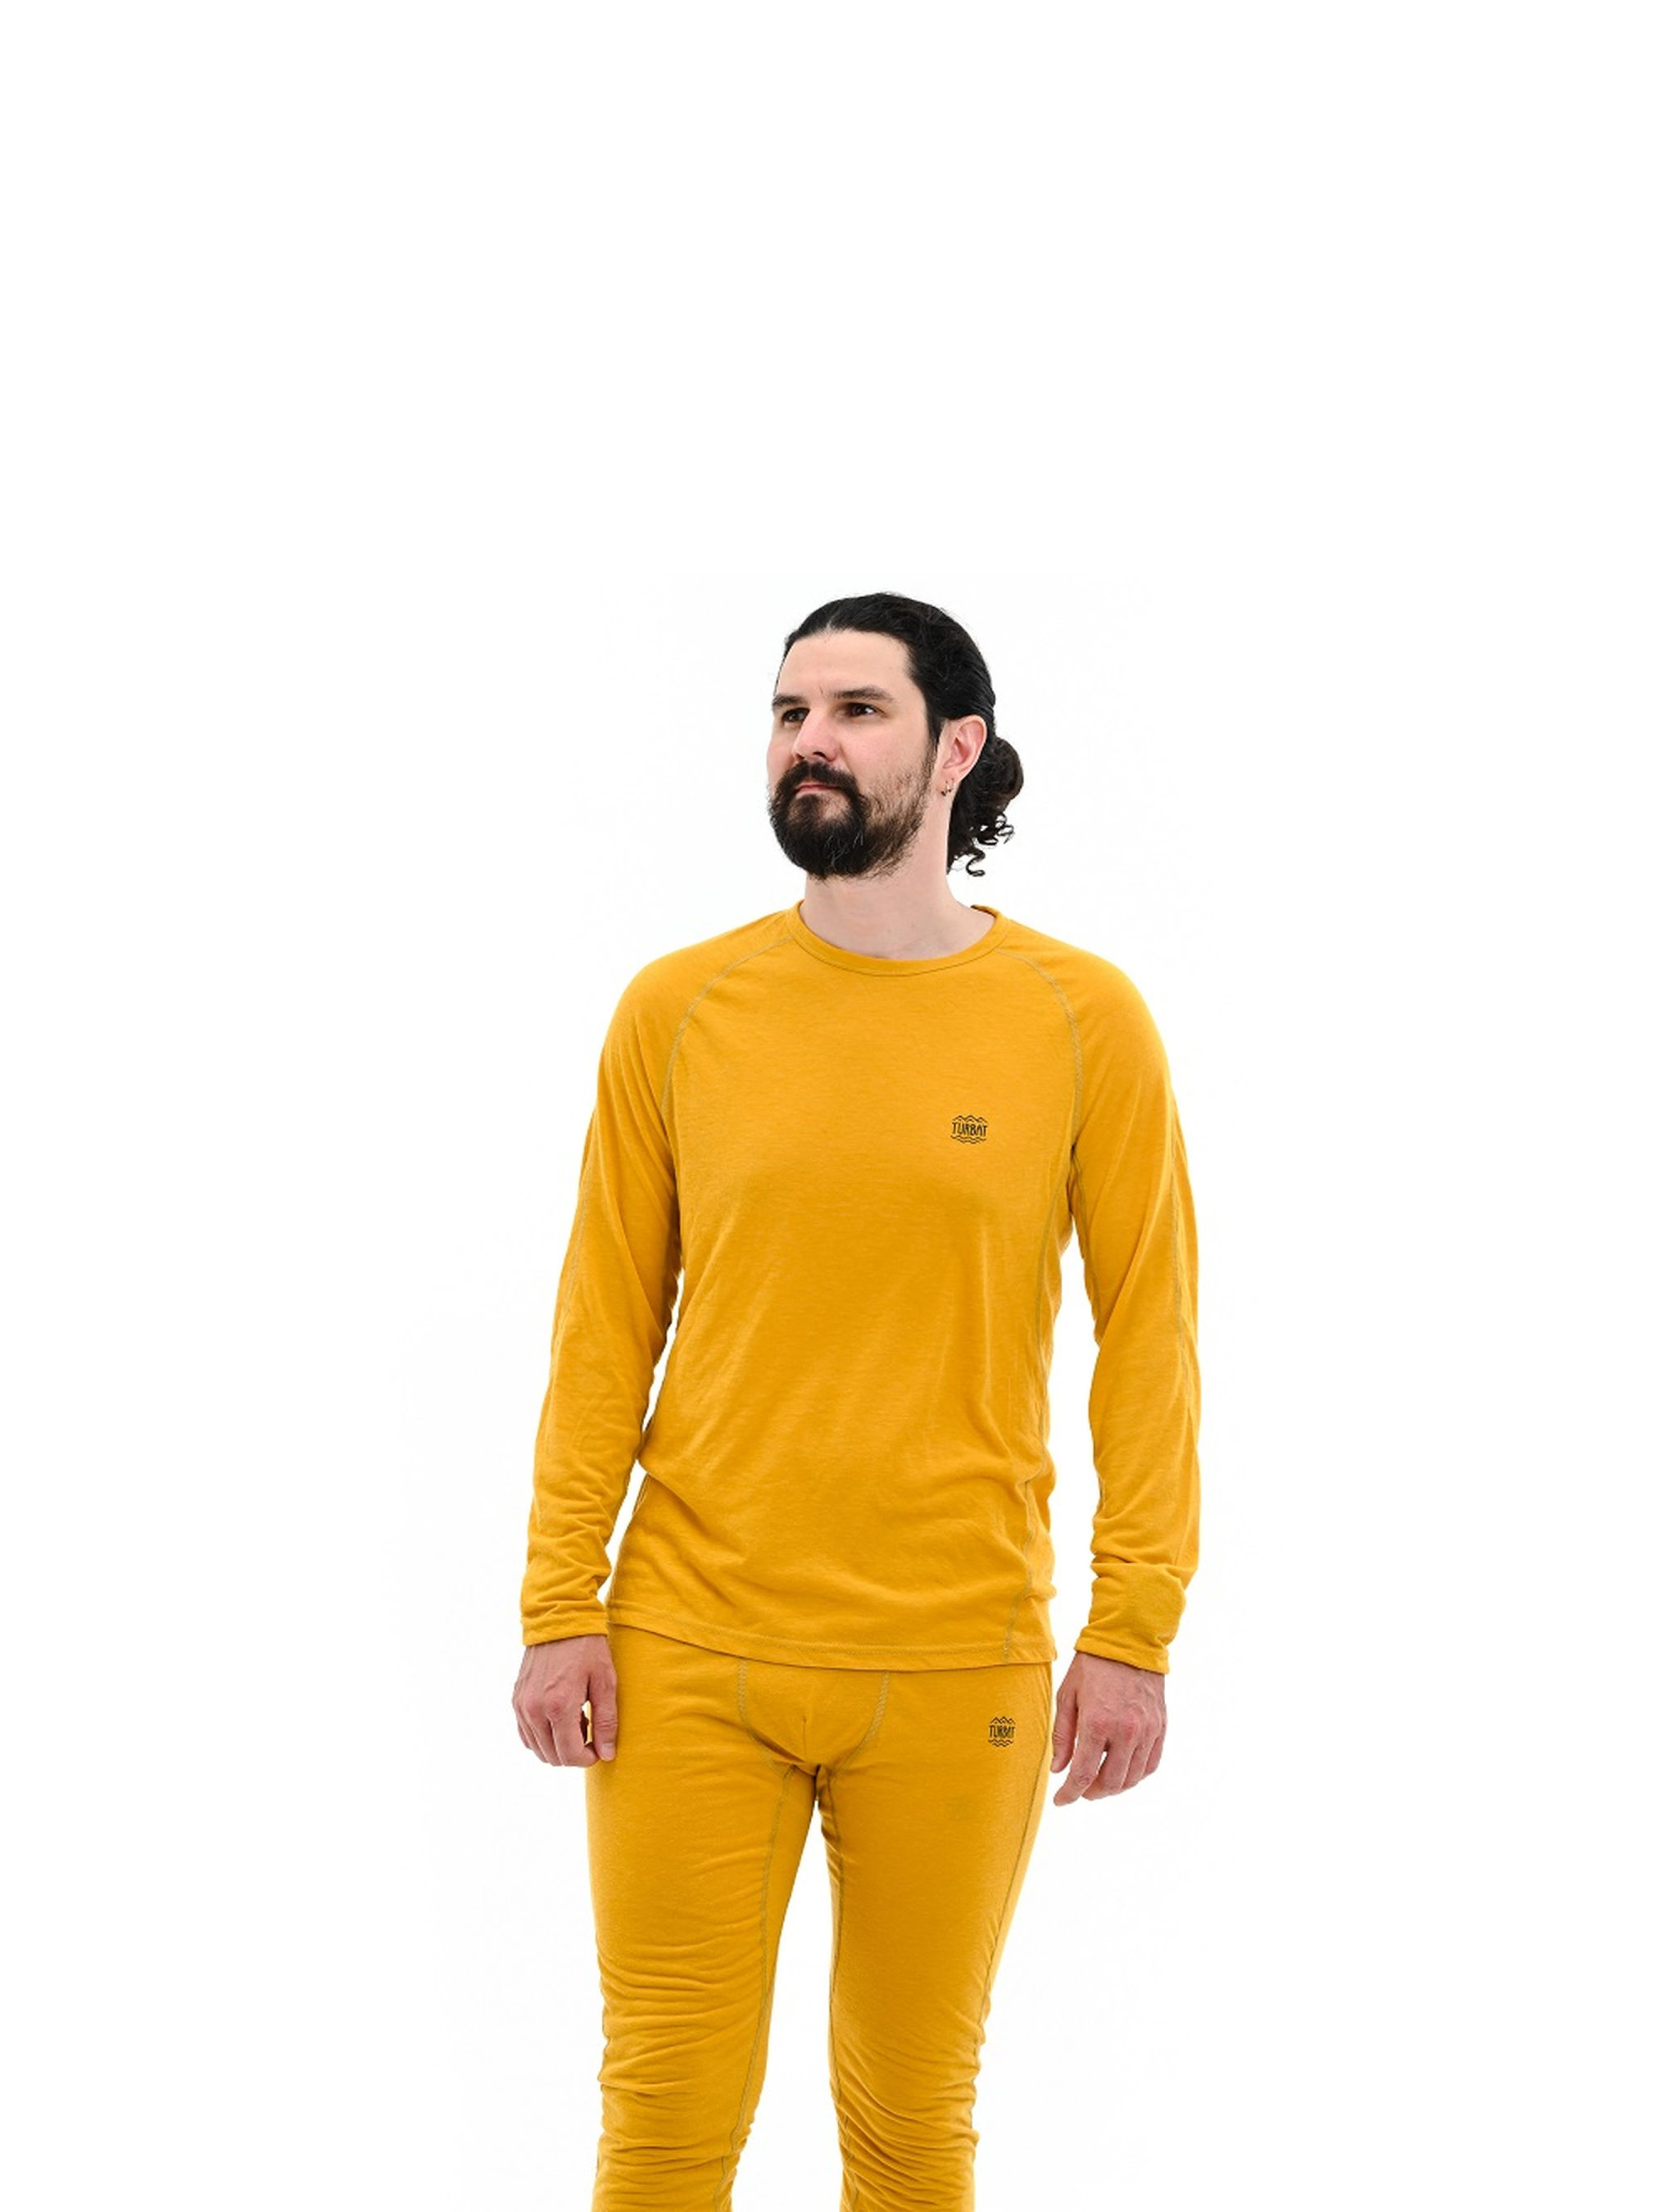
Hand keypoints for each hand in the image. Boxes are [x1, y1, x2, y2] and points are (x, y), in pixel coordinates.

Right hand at [513, 1632, 617, 1765]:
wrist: (559, 1617)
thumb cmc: (587, 1647)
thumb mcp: (605, 1682)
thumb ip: (606, 1722)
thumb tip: (607, 1754)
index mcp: (558, 1706)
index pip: (569, 1755)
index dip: (587, 1758)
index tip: (599, 1747)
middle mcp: (534, 1709)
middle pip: (551, 1756)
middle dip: (573, 1753)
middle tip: (590, 1729)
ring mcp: (521, 1705)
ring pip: (536, 1748)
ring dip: (557, 1744)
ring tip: (576, 1719)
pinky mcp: (516, 1698)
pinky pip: (526, 1733)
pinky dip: (542, 1735)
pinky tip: (560, 1716)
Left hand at [1049, 1650, 1165, 1804]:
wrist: (1129, 1641)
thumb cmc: (1092, 1666)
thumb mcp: (1068, 1696)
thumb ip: (1062, 1736)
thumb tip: (1059, 1770)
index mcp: (1097, 1722)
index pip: (1083, 1774)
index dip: (1070, 1794)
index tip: (1061, 1800)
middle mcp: (1125, 1731)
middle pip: (1110, 1782)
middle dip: (1092, 1792)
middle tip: (1080, 1790)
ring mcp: (1146, 1730)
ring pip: (1132, 1778)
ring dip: (1114, 1787)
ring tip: (1099, 1782)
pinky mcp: (1160, 1727)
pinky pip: (1151, 1764)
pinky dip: (1136, 1775)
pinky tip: (1122, 1771)